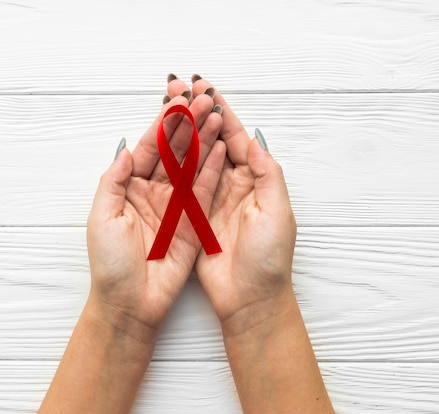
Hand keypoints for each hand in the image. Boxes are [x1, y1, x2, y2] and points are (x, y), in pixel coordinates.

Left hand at [86, 87, 224, 339]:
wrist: (131, 303)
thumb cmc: (110, 264)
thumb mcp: (102, 217)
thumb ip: (114, 180)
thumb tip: (126, 148)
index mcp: (129, 188)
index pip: (150, 149)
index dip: (164, 125)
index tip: (178, 102)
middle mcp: (154, 192)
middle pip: (174, 152)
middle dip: (188, 125)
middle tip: (203, 100)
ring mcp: (175, 206)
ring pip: (191, 166)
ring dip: (204, 141)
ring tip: (216, 115)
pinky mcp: (193, 222)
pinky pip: (205, 191)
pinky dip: (213, 170)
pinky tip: (222, 148)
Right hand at [168, 76, 296, 332]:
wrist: (250, 299)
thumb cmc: (269, 258)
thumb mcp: (277, 212)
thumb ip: (266, 173)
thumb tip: (252, 138)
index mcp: (256, 180)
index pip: (235, 138)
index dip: (220, 113)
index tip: (204, 90)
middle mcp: (233, 185)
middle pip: (212, 141)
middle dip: (196, 114)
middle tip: (179, 88)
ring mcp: (212, 199)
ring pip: (194, 157)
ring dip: (182, 132)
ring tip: (167, 107)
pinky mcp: (194, 216)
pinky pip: (182, 183)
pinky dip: (173, 163)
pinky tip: (161, 145)